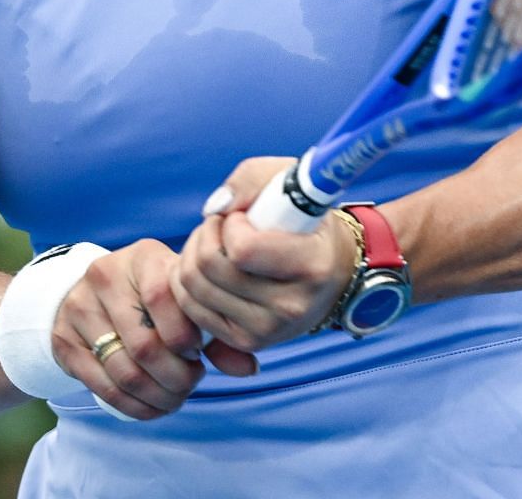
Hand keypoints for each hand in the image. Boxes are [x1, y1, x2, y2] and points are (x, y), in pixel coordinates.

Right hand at [50, 238, 256, 419]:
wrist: (91, 291)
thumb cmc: (153, 296)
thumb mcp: (183, 298)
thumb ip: (216, 331)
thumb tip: (247, 367)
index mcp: (143, 257)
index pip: (165, 299)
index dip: (187, 337)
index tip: (199, 352)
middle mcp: (105, 275)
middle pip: (146, 344)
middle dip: (177, 377)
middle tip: (190, 383)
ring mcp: (79, 307)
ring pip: (125, 371)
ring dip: (157, 396)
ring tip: (175, 396)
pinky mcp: (65, 340)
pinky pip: (103, 386)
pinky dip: (134, 406)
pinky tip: (152, 406)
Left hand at [171, 157, 358, 351]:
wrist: (333, 270)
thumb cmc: (306, 220)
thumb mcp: (289, 181)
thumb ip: (250, 179)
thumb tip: (214, 207)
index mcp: (311, 265)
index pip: (242, 250)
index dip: (230, 225)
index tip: (242, 217)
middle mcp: (291, 306)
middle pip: (210, 269)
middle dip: (204, 236)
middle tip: (221, 226)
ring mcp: (268, 330)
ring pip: (193, 290)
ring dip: (192, 256)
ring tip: (216, 245)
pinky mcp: (247, 341)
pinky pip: (193, 310)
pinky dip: (189, 283)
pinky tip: (211, 268)